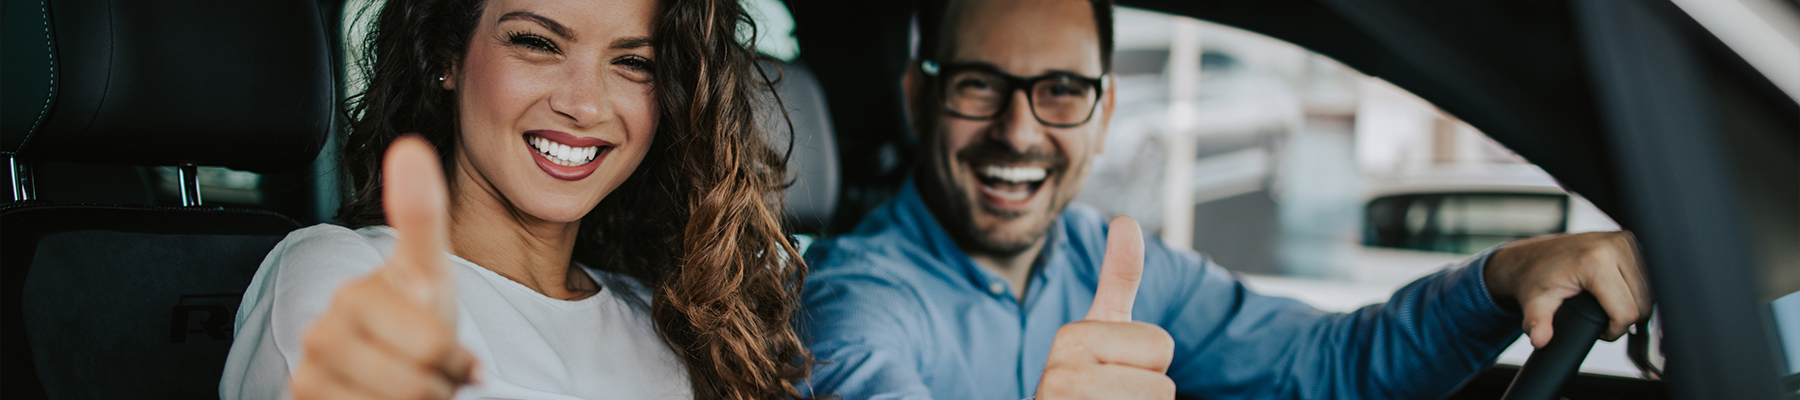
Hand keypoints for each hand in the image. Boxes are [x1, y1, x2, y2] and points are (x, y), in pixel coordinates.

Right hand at [291, 135, 476, 399]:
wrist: (389, 362)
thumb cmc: (414, 314)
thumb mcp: (429, 269)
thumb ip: (422, 213)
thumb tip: (409, 146)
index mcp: (354, 296)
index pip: (430, 345)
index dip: (453, 357)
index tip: (451, 351)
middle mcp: (322, 334)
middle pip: (411, 384)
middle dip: (437, 384)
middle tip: (433, 371)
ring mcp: (311, 373)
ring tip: (413, 384)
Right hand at [1036, 217, 1175, 399]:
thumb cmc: (1084, 383)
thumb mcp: (1100, 329)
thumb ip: (1117, 278)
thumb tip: (1126, 219)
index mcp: (1073, 337)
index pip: (1162, 346)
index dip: (1148, 364)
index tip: (1111, 370)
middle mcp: (1062, 374)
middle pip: (1163, 386)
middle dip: (1145, 395)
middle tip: (1108, 396)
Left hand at [1485, 231, 1651, 347]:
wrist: (1532, 256)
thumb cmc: (1535, 278)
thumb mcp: (1535, 303)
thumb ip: (1537, 323)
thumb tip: (1539, 339)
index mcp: (1595, 260)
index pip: (1626, 312)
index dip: (1614, 329)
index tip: (1598, 330)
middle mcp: (1615, 246)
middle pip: (1643, 304)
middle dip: (1624, 319)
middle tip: (1600, 318)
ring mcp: (1626, 241)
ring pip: (1650, 292)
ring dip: (1633, 306)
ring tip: (1607, 306)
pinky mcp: (1631, 240)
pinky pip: (1649, 278)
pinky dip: (1638, 292)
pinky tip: (1620, 294)